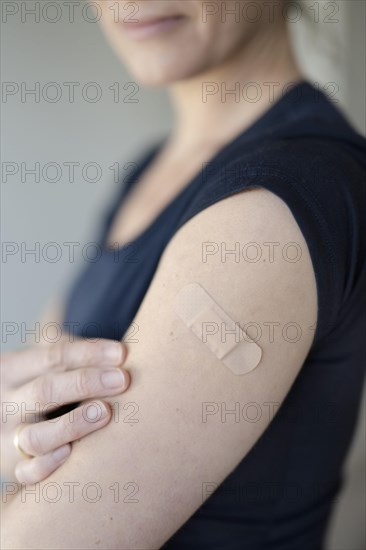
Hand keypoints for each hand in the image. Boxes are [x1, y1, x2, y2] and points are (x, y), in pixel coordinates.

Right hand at [1, 339, 129, 483]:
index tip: (122, 354)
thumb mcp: (44, 362)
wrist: (6, 420)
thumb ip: (72, 350)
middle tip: (122, 379)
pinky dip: (48, 465)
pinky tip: (71, 452)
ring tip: (105, 412)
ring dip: (73, 424)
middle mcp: (6, 404)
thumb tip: (118, 349)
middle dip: (85, 383)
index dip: (89, 353)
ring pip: (35, 436)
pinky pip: (27, 473)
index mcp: (12, 369)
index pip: (52, 356)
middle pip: (44, 391)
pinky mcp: (13, 468)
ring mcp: (7, 438)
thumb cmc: (42, 383)